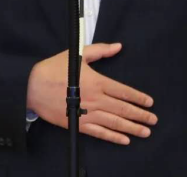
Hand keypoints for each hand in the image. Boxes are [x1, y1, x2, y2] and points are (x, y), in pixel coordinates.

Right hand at [26, 42, 156, 144]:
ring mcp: (87, 113)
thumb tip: (118, 46)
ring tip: (145, 132)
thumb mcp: (78, 53)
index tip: (149, 103)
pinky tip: (124, 140)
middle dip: (140, 115)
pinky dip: (112, 137)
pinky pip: (99, 132)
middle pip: (122, 109)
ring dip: (131, 128)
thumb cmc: (55, 68)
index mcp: (97, 81)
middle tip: (153, 120)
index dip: (138, 98)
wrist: (33, 86)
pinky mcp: (78, 124)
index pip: (123, 91)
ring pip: (114, 123)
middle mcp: (95, 99)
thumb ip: (100, 50)